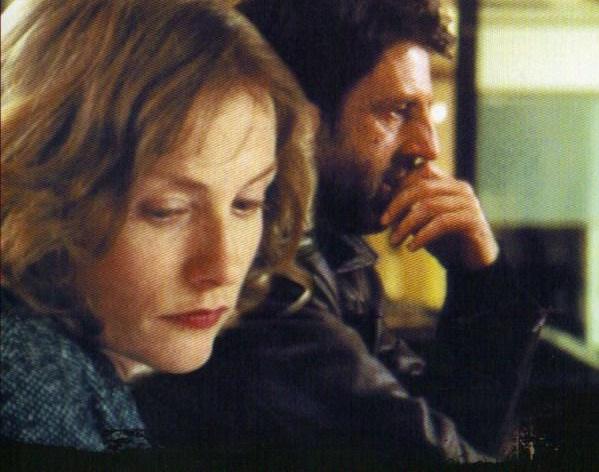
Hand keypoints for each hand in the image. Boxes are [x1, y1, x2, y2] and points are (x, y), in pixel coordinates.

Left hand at [380, 163, 498, 270]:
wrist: (470, 265)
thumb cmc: (443, 241)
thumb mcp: (419, 222)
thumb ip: (405, 207)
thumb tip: (381, 190)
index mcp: (447, 183)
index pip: (420, 172)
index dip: (399, 186)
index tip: (382, 206)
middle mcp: (460, 188)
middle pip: (422, 186)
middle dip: (398, 204)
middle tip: (383, 222)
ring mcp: (469, 203)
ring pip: (430, 205)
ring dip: (407, 224)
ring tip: (395, 240)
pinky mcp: (473, 221)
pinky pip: (442, 223)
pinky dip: (423, 235)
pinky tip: (411, 247)